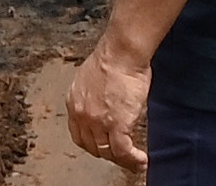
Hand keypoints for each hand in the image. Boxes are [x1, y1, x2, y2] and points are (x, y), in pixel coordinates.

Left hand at [66, 38, 149, 172]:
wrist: (121, 53)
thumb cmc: (114, 58)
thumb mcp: (91, 78)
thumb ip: (93, 95)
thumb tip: (103, 102)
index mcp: (74, 102)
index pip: (79, 135)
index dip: (93, 144)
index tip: (104, 147)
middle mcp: (81, 114)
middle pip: (92, 147)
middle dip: (108, 154)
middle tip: (122, 156)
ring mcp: (97, 122)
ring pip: (108, 153)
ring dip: (123, 161)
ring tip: (135, 162)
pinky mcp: (116, 125)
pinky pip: (123, 152)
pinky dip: (133, 160)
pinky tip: (141, 160)